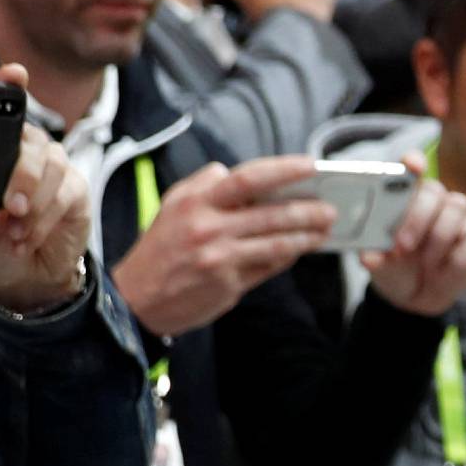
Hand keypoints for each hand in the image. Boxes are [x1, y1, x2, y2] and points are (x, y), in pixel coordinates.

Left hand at [0, 66, 91, 310]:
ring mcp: (56, 169)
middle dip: (22, 173)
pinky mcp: (77, 191)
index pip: (4, 110)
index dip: (10, 86)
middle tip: (10, 206)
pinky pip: (65, 195)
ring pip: (52, 167)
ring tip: (15, 232)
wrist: (26, 276)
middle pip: (32, 140)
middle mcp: (29, 152)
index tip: (14, 73)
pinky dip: (45, 219)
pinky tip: (29, 236)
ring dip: (33, 202)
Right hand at [110, 154, 337, 336]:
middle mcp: (208, 228)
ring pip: (275, 243)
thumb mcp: (173, 205)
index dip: (283, 170)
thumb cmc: (160, 249)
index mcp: (196, 202)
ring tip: (324, 231)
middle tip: (330, 209)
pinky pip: (266, 267)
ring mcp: (220, 258)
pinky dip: (286, 256)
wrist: (136, 299)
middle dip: (306, 211)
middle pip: (271, 214)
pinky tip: (299, 250)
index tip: (310, 166)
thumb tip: (238, 173)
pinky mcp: (228, 285)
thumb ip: (205, 185)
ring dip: (305, 237)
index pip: (248, 178)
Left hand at [366, 160, 465, 313]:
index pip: (411, 168)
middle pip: (434, 189)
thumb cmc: (395, 270)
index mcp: (405, 197)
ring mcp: (457, 217)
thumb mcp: (380, 266)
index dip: (413, 162)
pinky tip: (444, 271)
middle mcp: (433, 201)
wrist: (414, 298)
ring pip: (457, 207)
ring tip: (426, 264)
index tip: (413, 166)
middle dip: (418, 216)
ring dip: (439, 238)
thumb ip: (375, 257)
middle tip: (403, 246)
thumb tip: (368, 257)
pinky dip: (457, 260)